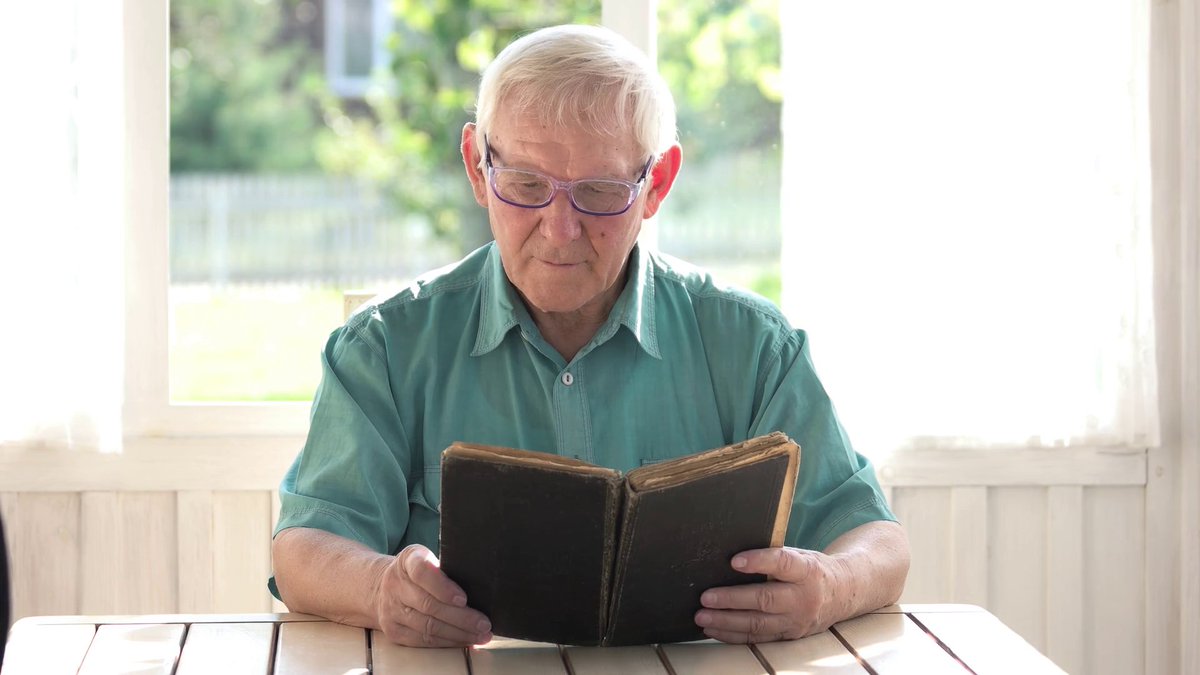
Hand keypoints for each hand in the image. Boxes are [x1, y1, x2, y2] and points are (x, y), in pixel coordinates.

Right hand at [373, 544, 492, 647]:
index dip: (443, 587)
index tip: (464, 599)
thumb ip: (445, 569)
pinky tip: (464, 641)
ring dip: (458, 634)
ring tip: (480, 636)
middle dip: (461, 618)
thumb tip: (479, 589)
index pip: (422, 573)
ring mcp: (391, 610)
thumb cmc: (416, 571)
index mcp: (407, 561)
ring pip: (428, 627)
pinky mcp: (393, 631)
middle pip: (429, 605)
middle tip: (484, 624)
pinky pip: (422, 641)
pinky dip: (447, 643)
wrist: (381, 586)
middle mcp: (395, 585)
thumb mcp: (426, 558)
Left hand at [693, 547, 846, 643]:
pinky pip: (758, 638)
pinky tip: (714, 630)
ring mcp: (797, 620)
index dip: (759, 561)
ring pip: (758, 624)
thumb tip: (733, 555)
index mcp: (807, 570)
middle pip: (765, 599)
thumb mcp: (801, 555)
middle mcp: (804, 598)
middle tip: (706, 597)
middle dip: (732, 599)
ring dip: (726, 621)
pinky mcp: (790, 636)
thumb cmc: (812, 569)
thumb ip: (775, 556)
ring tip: (702, 617)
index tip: (734, 561)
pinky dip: (733, 635)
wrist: (844, 594)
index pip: (783, 563)